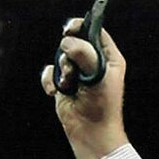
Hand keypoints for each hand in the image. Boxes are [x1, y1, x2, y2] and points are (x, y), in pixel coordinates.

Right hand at [40, 19, 128, 158]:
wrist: (91, 131)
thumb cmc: (102, 105)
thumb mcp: (98, 75)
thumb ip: (84, 53)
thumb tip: (67, 42)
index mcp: (109, 59)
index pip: (95, 32)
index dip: (81, 26)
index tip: (70, 29)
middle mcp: (94, 63)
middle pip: (74, 41)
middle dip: (68, 52)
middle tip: (70, 64)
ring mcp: (78, 72)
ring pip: (60, 56)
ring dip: (61, 70)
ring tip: (69, 84)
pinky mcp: (63, 82)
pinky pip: (49, 71)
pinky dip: (50, 80)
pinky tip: (56, 91)